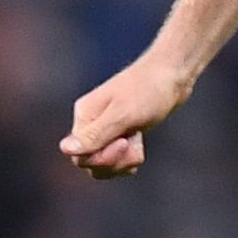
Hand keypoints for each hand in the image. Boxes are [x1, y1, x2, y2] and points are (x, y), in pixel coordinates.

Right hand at [59, 51, 195, 179]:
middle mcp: (91, 123)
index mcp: (85, 116)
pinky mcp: (121, 132)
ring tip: (138, 145)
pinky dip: (128, 159)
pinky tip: (139, 147)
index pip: (80, 155)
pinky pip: (117, 158)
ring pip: (104, 163)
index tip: (124, 144)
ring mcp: (106, 128)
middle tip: (133, 147)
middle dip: (113, 162)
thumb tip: (64, 149)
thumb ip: (95, 135)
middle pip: (90, 162)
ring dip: (122, 162)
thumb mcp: (122, 115)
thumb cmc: (149, 90)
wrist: (173, 74)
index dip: (101, 159)